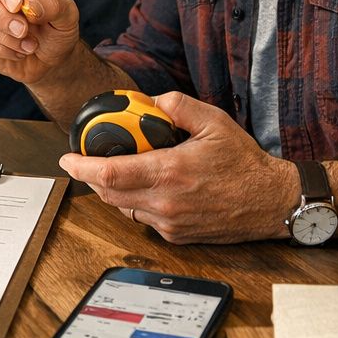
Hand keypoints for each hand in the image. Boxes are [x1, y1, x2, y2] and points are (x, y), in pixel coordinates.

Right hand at [0, 0, 81, 84]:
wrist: (53, 59)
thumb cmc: (58, 30)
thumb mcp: (67, 15)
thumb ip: (53, 5)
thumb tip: (28, 5)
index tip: (17, 5)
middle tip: (23, 31)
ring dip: (5, 37)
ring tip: (30, 45)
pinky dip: (1, 49)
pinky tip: (18, 52)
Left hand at [58, 91, 297, 243]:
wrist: (271, 201)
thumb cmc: (245, 163)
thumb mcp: (214, 122)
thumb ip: (178, 106)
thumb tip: (150, 102)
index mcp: (170, 172)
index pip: (109, 174)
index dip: (81, 166)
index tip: (66, 158)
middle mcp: (165, 202)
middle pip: (108, 193)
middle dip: (90, 177)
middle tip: (85, 160)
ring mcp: (169, 222)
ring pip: (123, 207)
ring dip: (112, 190)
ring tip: (116, 169)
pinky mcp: (177, 235)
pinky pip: (142, 218)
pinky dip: (135, 202)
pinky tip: (145, 186)